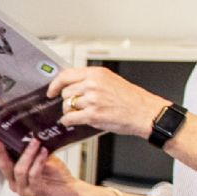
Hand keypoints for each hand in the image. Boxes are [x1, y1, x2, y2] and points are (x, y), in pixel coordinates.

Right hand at [7, 142, 92, 195]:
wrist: (73, 192)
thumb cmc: (58, 177)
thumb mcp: (42, 160)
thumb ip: (33, 152)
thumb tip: (27, 136)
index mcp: (15, 177)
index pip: (2, 163)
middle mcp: (17, 184)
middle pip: (5, 167)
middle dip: (1, 152)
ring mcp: (25, 190)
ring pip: (20, 170)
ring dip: (28, 154)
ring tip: (36, 142)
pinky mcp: (37, 192)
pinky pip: (33, 175)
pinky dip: (38, 162)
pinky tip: (44, 152)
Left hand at [48, 65, 162, 137]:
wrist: (145, 112)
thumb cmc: (131, 99)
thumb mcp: (111, 80)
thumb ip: (91, 80)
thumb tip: (72, 85)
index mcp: (97, 74)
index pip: (66, 75)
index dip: (55, 84)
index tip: (51, 91)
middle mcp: (93, 84)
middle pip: (65, 92)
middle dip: (67, 100)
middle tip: (74, 105)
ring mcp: (92, 100)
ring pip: (67, 106)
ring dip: (70, 111)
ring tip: (79, 113)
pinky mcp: (93, 115)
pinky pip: (70, 118)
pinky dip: (68, 121)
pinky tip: (72, 121)